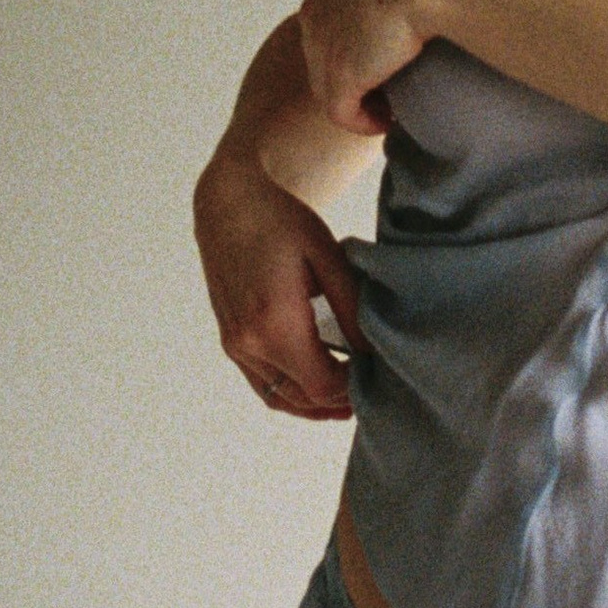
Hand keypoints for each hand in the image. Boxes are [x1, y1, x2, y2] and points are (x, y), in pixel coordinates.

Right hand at [192, 150, 361, 419]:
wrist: (228, 202)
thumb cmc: (280, 222)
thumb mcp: (328, 257)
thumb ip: (350, 308)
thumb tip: (373, 350)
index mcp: (274, 322)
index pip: (322, 384)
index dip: (354, 389)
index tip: (379, 374)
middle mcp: (248, 342)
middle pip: (302, 397)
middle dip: (339, 400)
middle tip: (373, 389)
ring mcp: (235, 344)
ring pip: (279, 397)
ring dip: (314, 404)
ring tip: (349, 398)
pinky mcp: (230, 339)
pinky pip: (262, 383)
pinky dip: (291, 393)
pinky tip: (316, 385)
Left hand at [298, 0, 442, 134]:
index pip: (328, 21)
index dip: (356, 42)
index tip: (388, 52)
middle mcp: (314, 8)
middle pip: (323, 56)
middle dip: (354, 73)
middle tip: (389, 85)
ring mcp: (322, 43)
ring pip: (330, 87)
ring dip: (360, 101)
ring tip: (393, 106)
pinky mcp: (340, 74)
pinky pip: (342, 114)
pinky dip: (366, 122)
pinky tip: (391, 119)